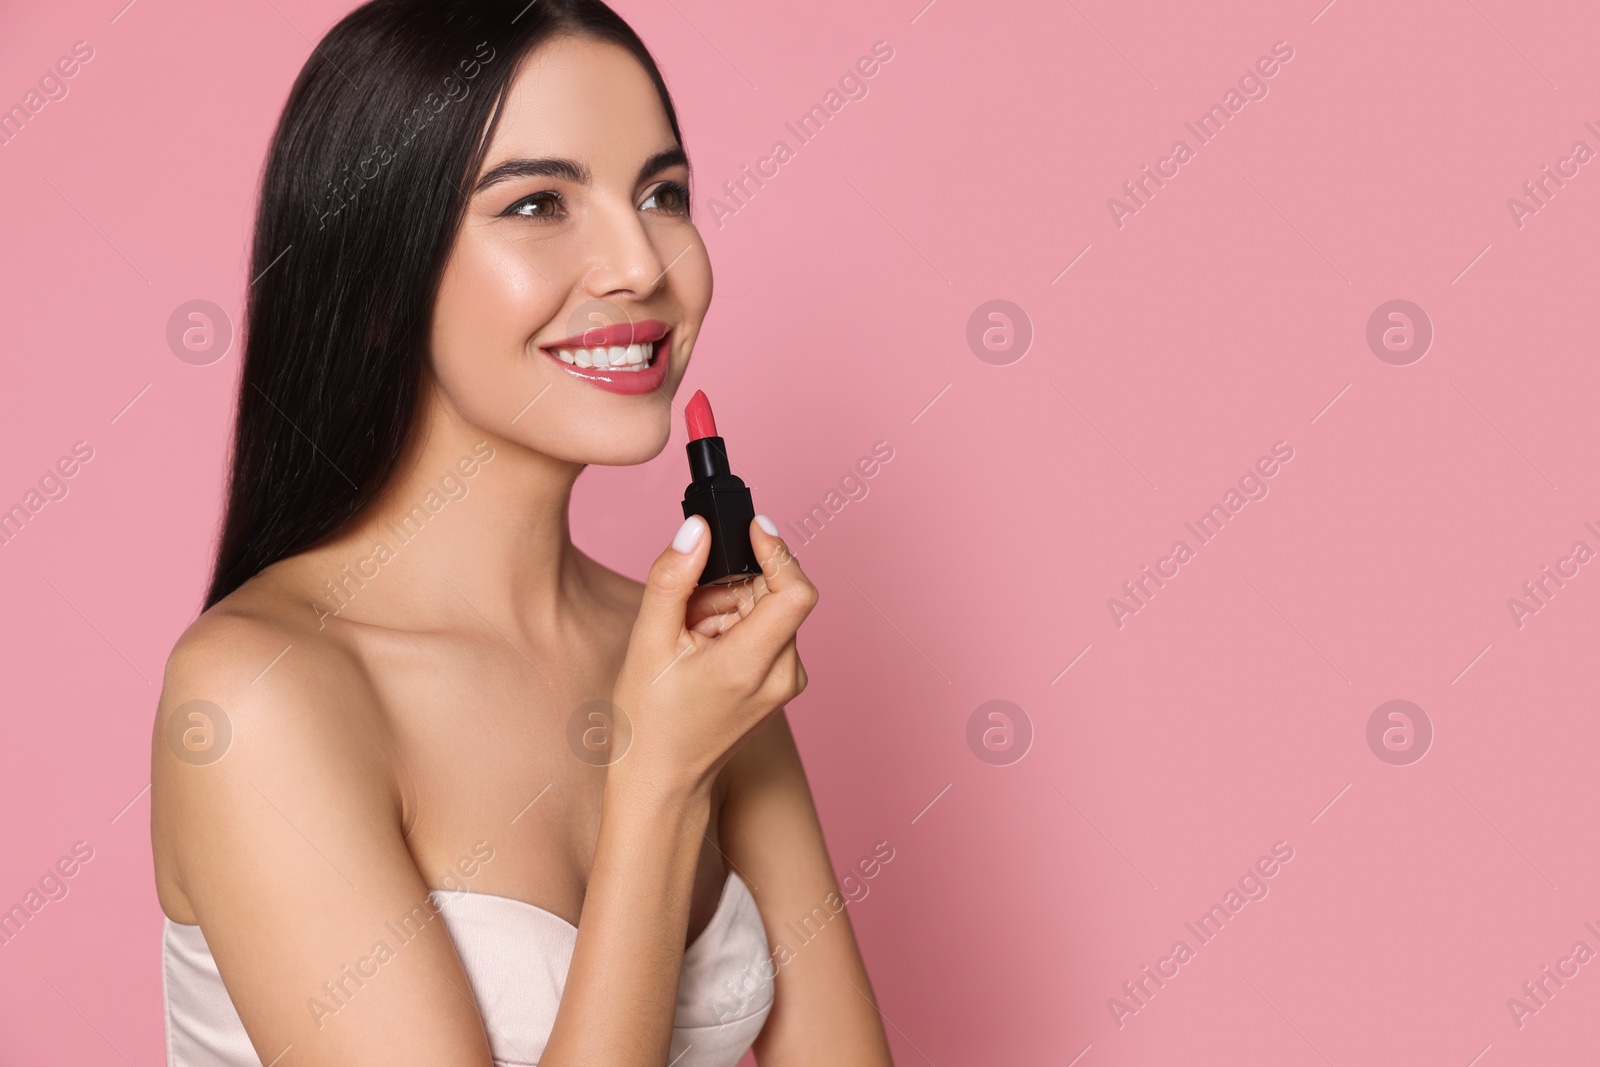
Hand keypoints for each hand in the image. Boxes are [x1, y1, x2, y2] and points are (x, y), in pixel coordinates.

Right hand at [612, 515, 816, 796]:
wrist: (662, 783)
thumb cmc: (650, 723)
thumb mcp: (648, 643)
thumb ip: (673, 579)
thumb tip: (696, 529)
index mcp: (753, 665)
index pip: (797, 591)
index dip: (777, 552)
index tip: (750, 530)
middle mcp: (783, 674)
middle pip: (774, 596)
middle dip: (731, 586)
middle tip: (686, 612)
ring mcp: (786, 683)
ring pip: (767, 612)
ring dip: (728, 607)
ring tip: (688, 639)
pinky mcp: (780, 685)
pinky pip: (766, 633)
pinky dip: (734, 628)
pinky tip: (701, 651)